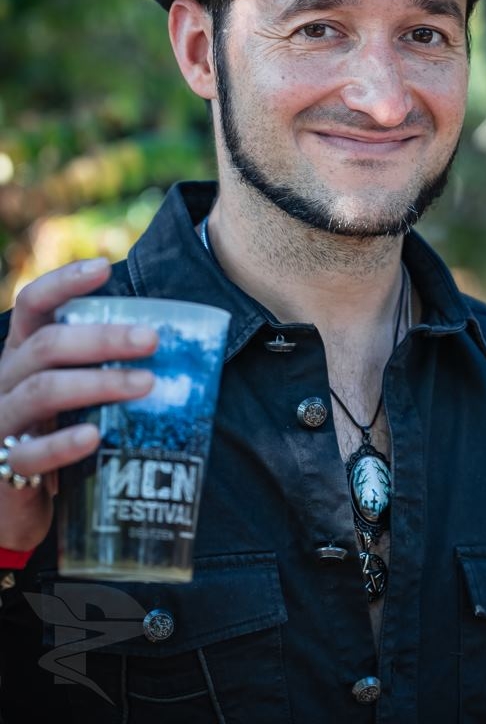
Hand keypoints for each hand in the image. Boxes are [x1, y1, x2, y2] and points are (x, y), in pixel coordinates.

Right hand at [0, 258, 156, 552]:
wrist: (10, 507)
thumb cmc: (53, 434)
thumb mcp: (70, 393)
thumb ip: (101, 367)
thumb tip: (178, 347)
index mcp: (22, 353)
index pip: (32, 304)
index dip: (63, 282)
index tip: (103, 268)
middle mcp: (4, 379)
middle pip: (47, 345)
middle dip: (102, 338)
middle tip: (152, 339)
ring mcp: (0, 422)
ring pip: (43, 392)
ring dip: (98, 384)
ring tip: (146, 385)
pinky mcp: (4, 469)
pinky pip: (31, 454)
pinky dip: (64, 444)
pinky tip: (96, 437)